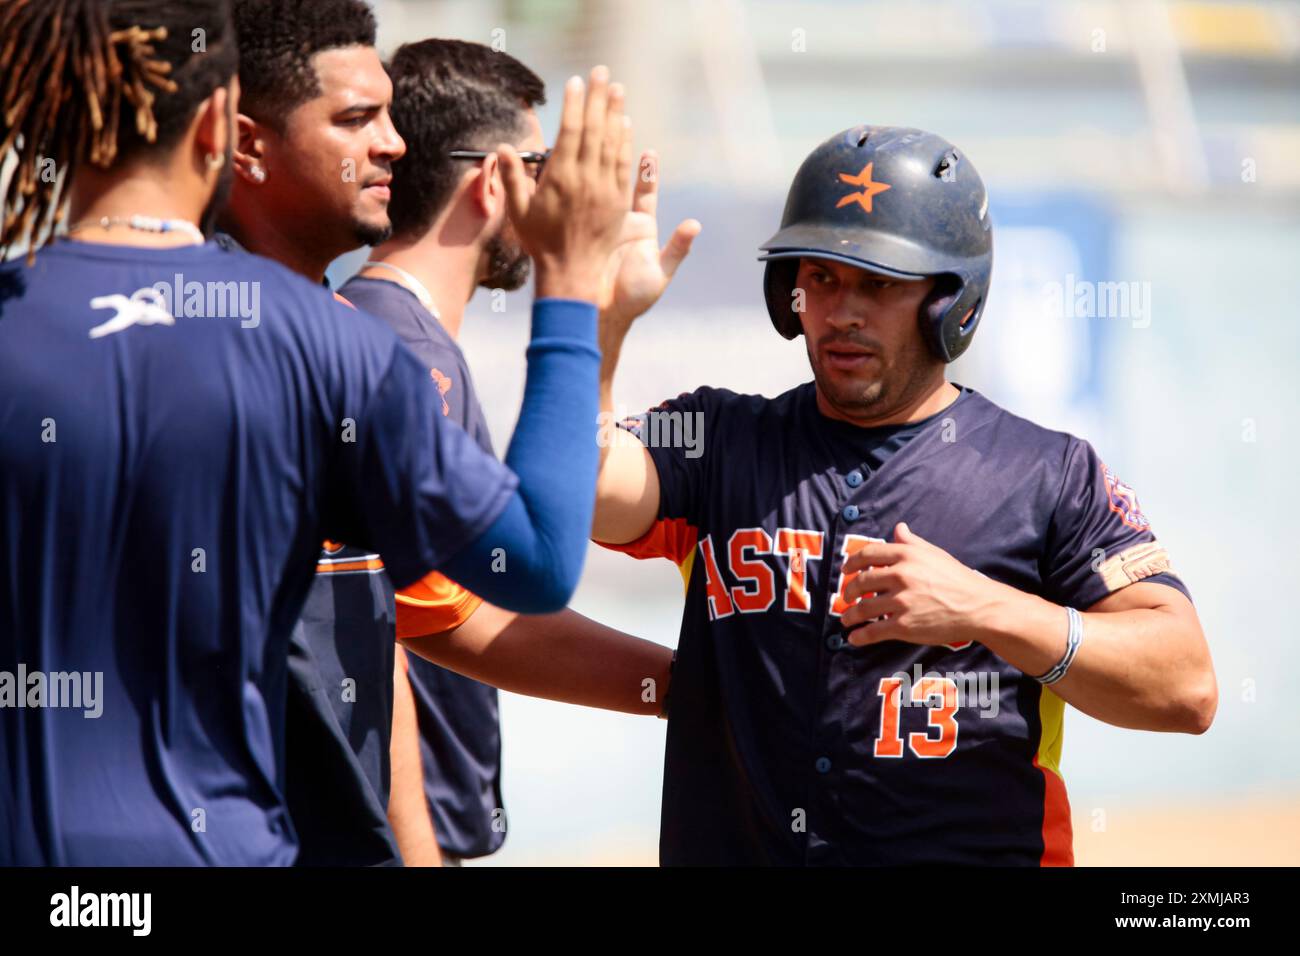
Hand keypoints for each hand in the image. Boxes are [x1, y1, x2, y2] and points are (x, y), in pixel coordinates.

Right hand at [497, 66, 631, 302]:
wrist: (573, 273)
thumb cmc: (541, 244)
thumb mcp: (519, 211)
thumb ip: (513, 177)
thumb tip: (504, 146)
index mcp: (561, 178)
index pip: (570, 131)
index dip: (574, 104)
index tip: (575, 82)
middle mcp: (586, 179)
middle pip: (595, 129)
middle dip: (598, 98)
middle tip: (601, 72)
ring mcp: (605, 189)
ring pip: (612, 142)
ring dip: (615, 113)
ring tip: (617, 88)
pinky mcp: (619, 201)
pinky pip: (622, 164)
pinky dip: (625, 142)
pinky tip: (624, 124)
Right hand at [598, 150, 700, 360]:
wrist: (603, 315)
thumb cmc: (633, 298)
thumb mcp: (661, 273)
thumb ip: (678, 248)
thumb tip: (695, 224)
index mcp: (641, 230)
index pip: (645, 194)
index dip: (647, 173)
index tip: (649, 152)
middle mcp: (621, 225)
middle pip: (621, 184)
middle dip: (621, 158)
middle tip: (620, 130)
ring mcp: (600, 228)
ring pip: (599, 190)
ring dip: (599, 165)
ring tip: (599, 138)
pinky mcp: (583, 234)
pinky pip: (580, 207)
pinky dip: (579, 188)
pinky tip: (572, 166)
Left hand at [840, 522, 1005, 646]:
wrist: (978, 606)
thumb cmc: (957, 578)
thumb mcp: (934, 553)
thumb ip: (912, 542)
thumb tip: (898, 528)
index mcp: (906, 555)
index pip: (868, 554)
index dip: (852, 563)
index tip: (845, 570)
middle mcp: (900, 575)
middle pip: (862, 581)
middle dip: (849, 590)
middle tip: (847, 597)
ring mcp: (901, 601)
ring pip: (863, 608)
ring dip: (850, 615)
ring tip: (846, 619)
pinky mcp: (904, 625)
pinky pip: (874, 631)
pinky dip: (860, 636)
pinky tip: (854, 638)